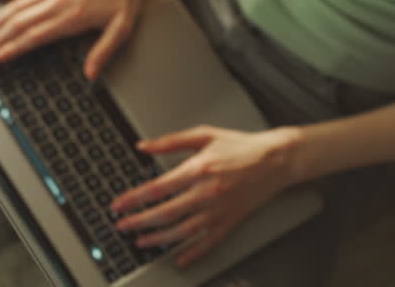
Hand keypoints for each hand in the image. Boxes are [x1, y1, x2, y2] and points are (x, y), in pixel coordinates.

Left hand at [109, 125, 304, 267]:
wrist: (276, 160)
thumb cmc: (241, 146)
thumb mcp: (205, 135)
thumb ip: (171, 141)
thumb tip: (144, 146)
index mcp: (198, 169)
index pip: (157, 188)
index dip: (133, 199)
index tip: (118, 205)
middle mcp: (207, 193)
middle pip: (165, 214)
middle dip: (138, 222)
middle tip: (122, 226)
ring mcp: (218, 211)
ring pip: (182, 232)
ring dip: (158, 239)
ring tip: (141, 241)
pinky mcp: (230, 222)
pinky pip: (208, 243)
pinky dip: (192, 254)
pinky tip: (179, 259)